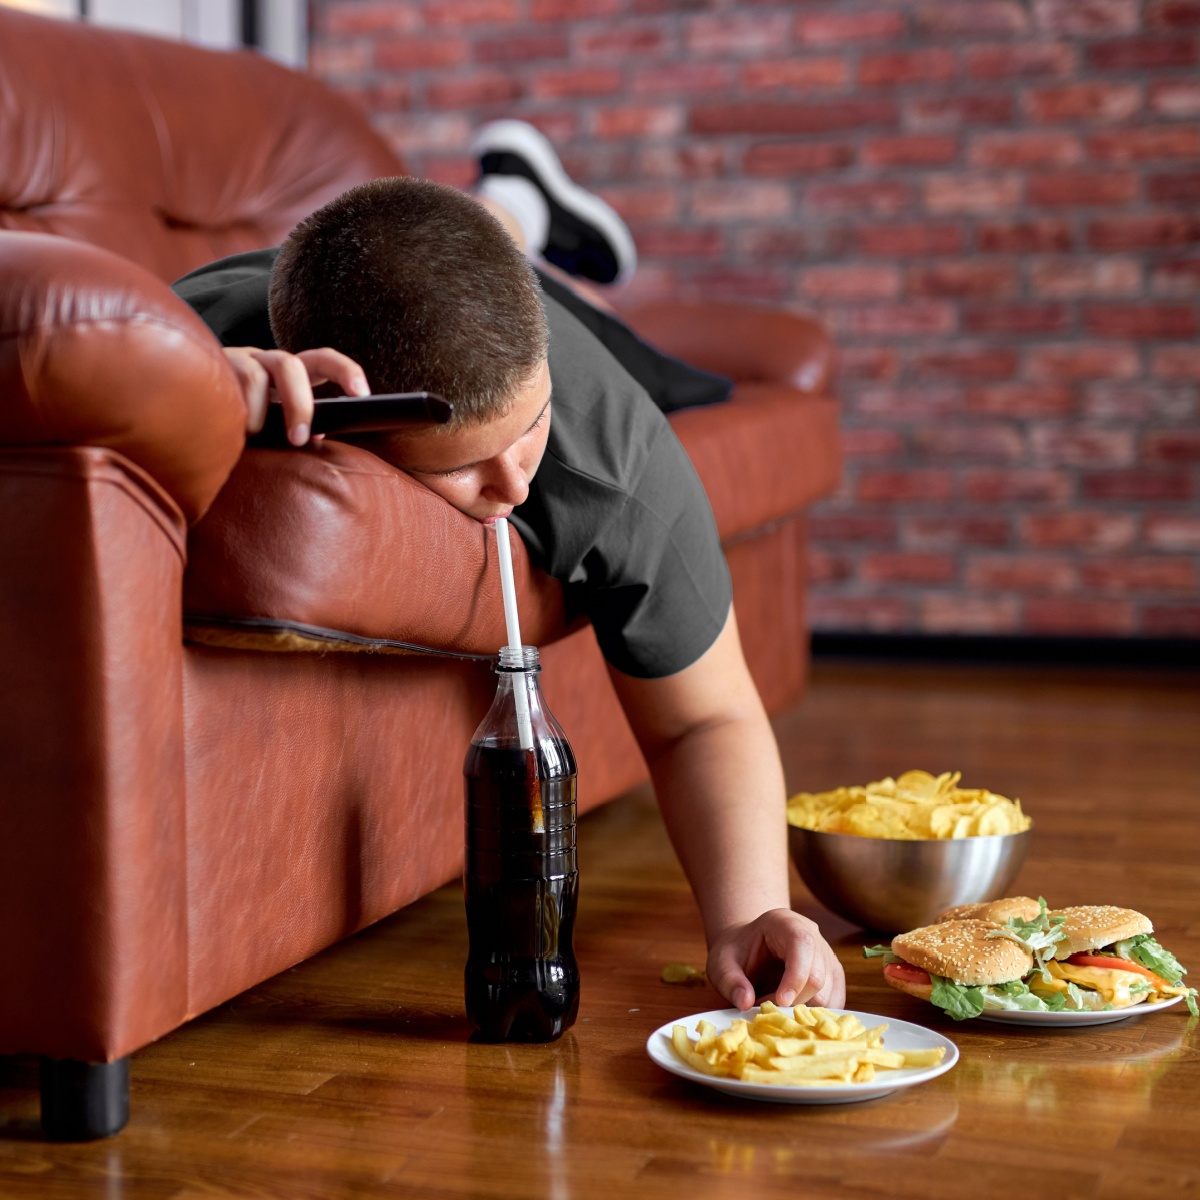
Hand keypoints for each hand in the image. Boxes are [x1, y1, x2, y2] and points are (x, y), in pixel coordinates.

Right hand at [223, 346, 369, 445]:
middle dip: (299, 404)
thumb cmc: (241, 415)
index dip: (346, 372)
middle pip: (292, 365)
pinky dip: (233, 412)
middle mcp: (266, 361)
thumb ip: (295, 425)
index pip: (323, 361)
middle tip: (299, 440)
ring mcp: (239, 360)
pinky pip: (227, 388)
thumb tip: (316, 436)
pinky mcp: (213, 367)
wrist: (191, 394)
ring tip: (251, 434)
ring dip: (258, 414)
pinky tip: (227, 427)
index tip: (363, 395)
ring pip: (257, 377)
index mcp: (289, 373)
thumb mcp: (273, 420)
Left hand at [706, 909, 845, 1011]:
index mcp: (785, 922)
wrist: (748, 948)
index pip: (802, 944)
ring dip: (804, 1012)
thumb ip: (730, 981)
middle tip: (767, 1012)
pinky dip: (816, 1017)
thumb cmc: (736, 951)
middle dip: (794, 1001)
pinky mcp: (833, 977)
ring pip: (829, 993)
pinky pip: (835, 1002)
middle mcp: (813, 935)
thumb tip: (745, 1003)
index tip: (780, 1002)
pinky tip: (792, 1017)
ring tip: (776, 1013)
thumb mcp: (721, 962)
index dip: (795, 976)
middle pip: (818, 974)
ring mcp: (827, 957)